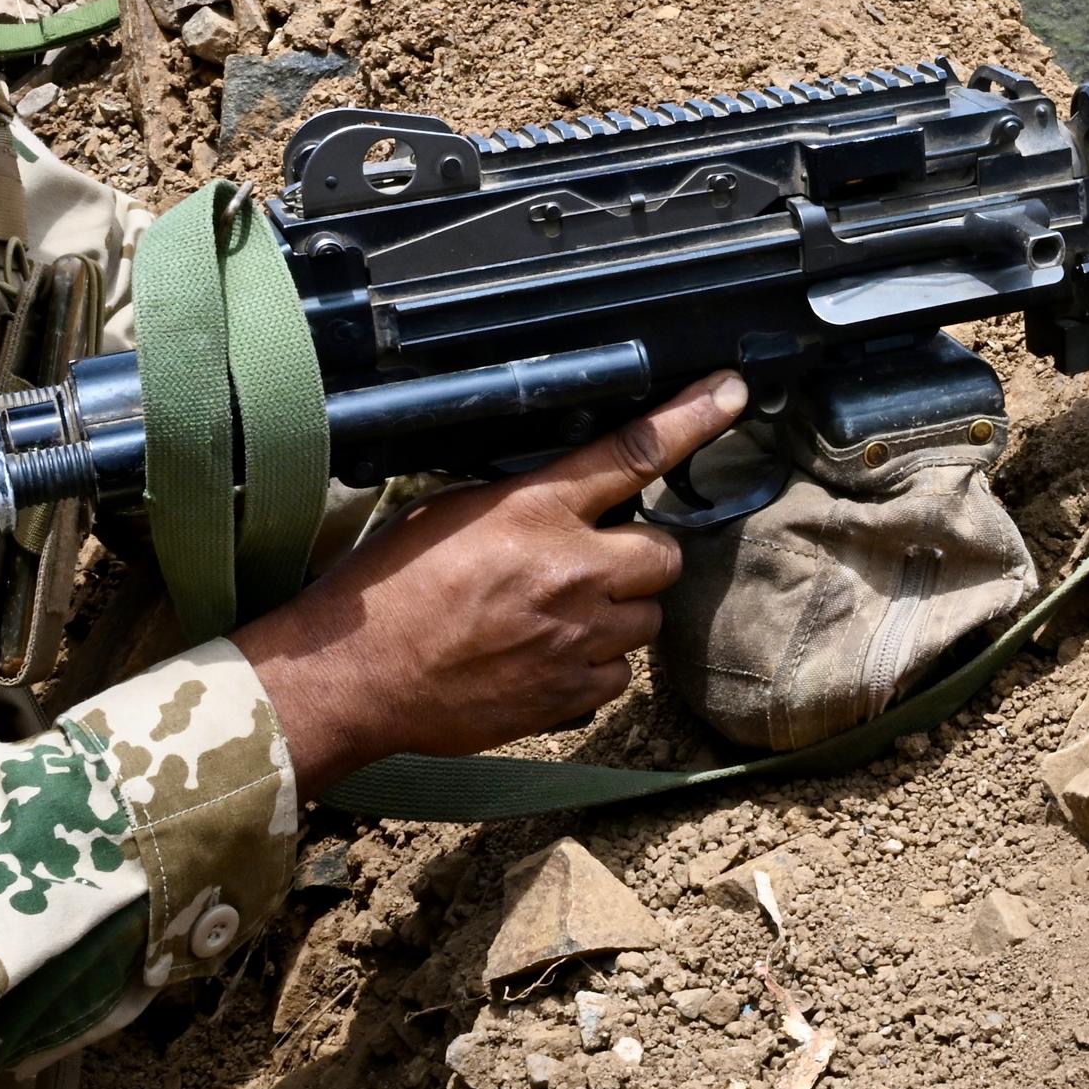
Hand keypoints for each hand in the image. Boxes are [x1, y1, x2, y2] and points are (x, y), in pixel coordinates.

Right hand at [234, 372, 754, 786]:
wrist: (357, 677)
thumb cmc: (386, 588)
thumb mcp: (446, 511)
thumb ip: (518, 500)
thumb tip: (561, 495)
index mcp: (535, 510)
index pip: (635, 451)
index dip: (694, 417)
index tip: (732, 394)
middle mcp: (571, 570)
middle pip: (665, 554)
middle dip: (641, 555)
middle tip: (597, 562)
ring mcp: (577, 637)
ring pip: (648, 618)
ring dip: (619, 613)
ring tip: (561, 615)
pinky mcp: (570, 694)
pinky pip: (618, 674)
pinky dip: (596, 665)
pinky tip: (550, 657)